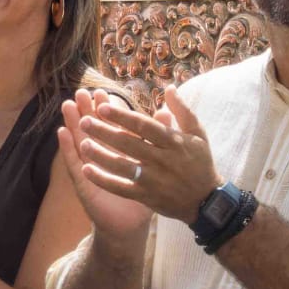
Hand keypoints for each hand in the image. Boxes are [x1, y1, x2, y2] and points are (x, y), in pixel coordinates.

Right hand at [58, 90, 154, 249]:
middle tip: (82, 92)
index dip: (109, 111)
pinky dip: (68, 149)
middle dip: (89, 111)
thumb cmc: (144, 197)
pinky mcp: (84, 184)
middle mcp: (104, 159)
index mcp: (121, 153)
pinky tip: (62, 133)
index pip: (114, 128)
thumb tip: (165, 112)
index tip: (104, 93)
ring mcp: (92, 170)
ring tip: (68, 105)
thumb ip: (159, 140)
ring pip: (81, 142)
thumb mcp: (156, 167)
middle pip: (95, 131)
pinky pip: (74, 165)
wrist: (131, 227)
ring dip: (73, 124)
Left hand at [66, 87, 219, 225]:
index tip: (101, 107)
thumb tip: (169, 87)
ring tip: (82, 143)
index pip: (143, 126)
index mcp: (173, 142)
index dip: (121, 116)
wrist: (206, 201)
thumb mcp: (198, 134)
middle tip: (83, 121)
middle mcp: (162, 160)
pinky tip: (86, 170)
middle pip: (128, 144)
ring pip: (121, 166)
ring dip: (99, 155)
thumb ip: (181, 111)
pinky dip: (103, 180)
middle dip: (104, 132)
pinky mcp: (146, 197)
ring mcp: (153, 180)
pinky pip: (120, 187)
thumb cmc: (200, 162)